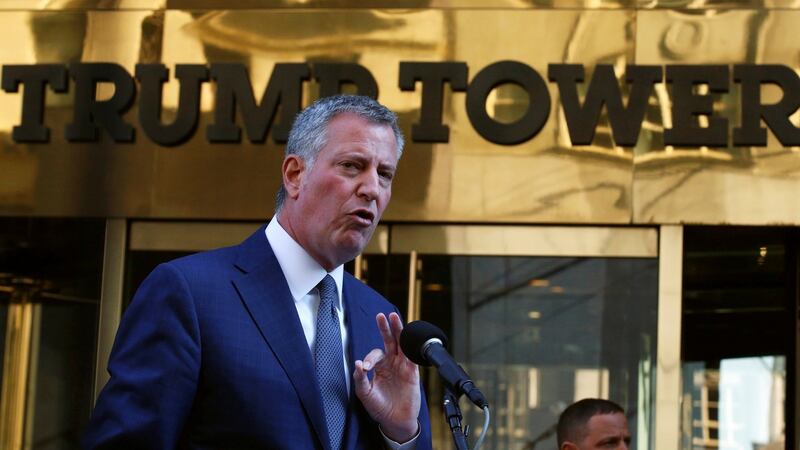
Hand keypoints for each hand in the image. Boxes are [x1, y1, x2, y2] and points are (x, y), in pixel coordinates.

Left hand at [353, 312, 420, 442]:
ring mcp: (403, 366)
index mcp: (380, 366)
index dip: (369, 358)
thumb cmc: (380, 407)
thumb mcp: (365, 393)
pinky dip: (408, 347)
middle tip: (380, 316)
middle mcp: (391, 363)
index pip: (375, 354)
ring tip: (393, 317)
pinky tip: (405, 337)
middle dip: (385, 327)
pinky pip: (411, 357)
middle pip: (389, 340)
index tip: (366, 368)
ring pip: (401, 343)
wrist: (395, 421)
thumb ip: (360, 379)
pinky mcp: (412, 372)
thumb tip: (358, 364)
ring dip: (398, 330)